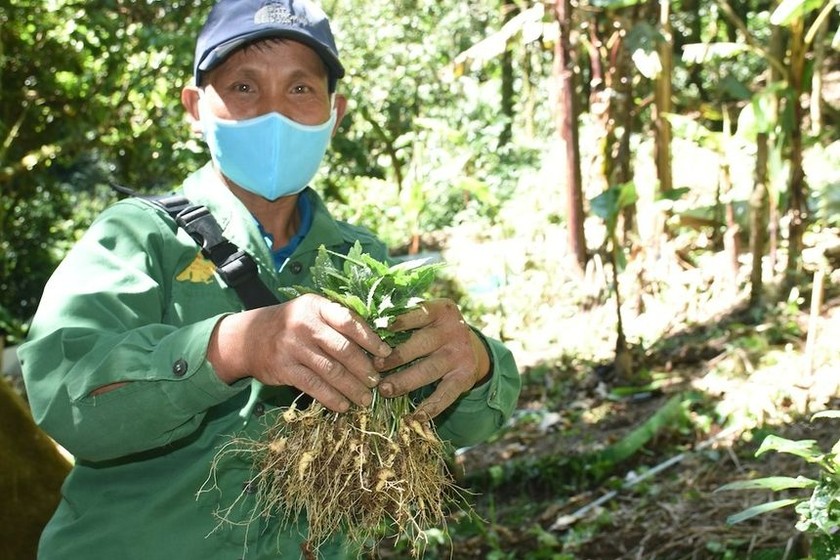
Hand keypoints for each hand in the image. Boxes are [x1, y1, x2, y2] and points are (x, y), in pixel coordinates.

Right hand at [208, 293, 391, 411]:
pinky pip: (314, 386)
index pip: (349, 322)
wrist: (247, 337)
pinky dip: (331, 398)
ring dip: (352, 387)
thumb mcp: (311, 312)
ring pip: (331, 370)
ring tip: (365, 399)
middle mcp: (305, 324)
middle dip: (364, 369)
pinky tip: (343, 405)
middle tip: (377, 383)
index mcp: (317, 307)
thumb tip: (374, 344)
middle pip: (343, 349)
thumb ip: (337, 322)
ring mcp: (293, 347)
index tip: (386, 354)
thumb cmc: (290, 324)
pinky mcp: (284, 368)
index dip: (371, 339)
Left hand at [374, 299, 490, 421]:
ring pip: (429, 370)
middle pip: (422, 344)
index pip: (418, 314)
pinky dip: (431, 407)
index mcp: (442, 310)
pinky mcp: (465, 376)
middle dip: (396, 357)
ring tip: (385, 390)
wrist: (470, 346)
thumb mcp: (426, 317)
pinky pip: (446, 394)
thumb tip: (367, 331)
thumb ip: (404, 319)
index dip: (398, 323)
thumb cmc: (434, 329)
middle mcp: (454, 330)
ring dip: (405, 381)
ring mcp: (461, 354)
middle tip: (375, 367)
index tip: (377, 331)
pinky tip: (415, 417)